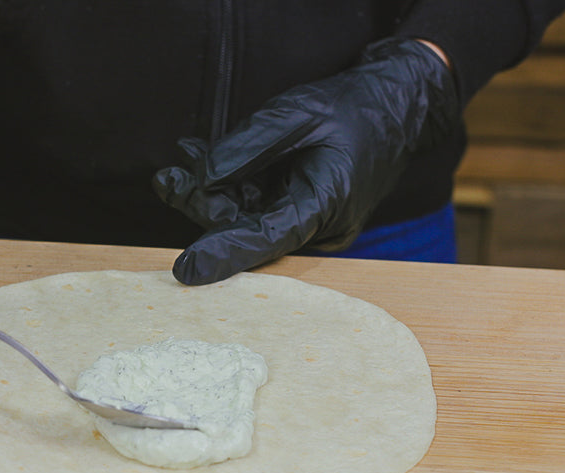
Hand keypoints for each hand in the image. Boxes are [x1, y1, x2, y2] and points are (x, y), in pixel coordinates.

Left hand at [152, 38, 459, 285]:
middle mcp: (318, 226)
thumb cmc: (352, 108)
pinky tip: (200, 162)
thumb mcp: (297, 113)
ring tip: (176, 167)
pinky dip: (230, 186)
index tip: (185, 271)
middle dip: (203, 205)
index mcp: (326, 204)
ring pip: (247, 216)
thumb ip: (247, 146)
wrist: (397, 108)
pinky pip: (257, 205)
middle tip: (167, 179)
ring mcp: (310, 222)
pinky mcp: (301, 212)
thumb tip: (202, 178)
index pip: (265, 239)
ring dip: (210, 192)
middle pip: (248, 228)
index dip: (222, 254)